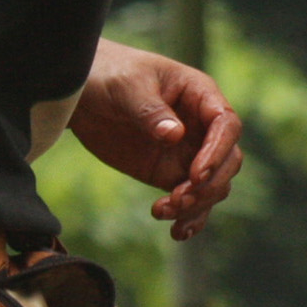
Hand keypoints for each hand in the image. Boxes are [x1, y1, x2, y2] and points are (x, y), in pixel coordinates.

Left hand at [70, 39, 244, 240]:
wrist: (79, 92)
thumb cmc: (108, 74)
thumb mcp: (127, 86)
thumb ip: (151, 111)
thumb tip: (176, 135)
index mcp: (200, 96)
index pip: (226, 126)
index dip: (218, 151)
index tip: (195, 174)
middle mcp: (201, 127)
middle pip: (228, 161)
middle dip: (207, 185)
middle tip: (177, 199)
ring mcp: (187, 153)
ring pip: (212, 186)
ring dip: (195, 205)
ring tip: (162, 211)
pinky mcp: (168, 173)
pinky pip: (190, 199)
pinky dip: (188, 217)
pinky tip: (177, 232)